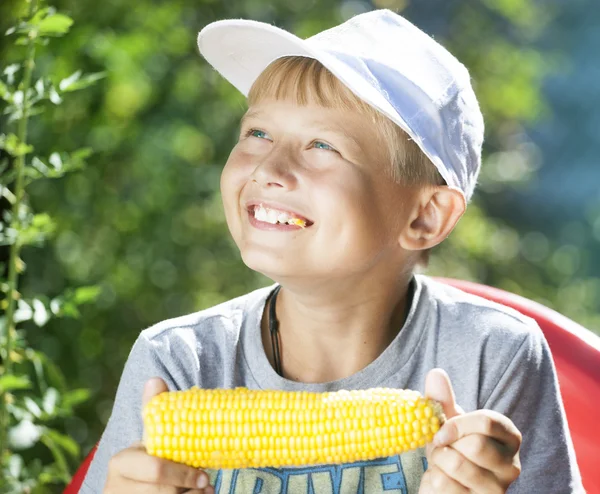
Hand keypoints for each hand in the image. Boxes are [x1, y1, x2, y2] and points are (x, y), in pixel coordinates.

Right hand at [104, 378, 213, 493]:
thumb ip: (154, 410)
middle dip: (189, 488)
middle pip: (164, 491)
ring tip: (204, 491)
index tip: (206, 475)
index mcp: (120, 462)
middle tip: (207, 484)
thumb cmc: (149, 460)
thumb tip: (155, 379)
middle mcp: (114, 487)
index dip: (184, 474)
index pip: (157, 469)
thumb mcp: (152, 437)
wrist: (134, 488)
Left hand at [419, 369, 521, 493]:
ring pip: (458, 465)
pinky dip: (433, 481)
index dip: (457, 424)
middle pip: (475, 445)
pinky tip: (442, 482)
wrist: (447, 487)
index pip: (488, 422)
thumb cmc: (452, 449)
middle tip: (442, 450)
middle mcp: (512, 466)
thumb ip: (443, 400)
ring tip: (441, 465)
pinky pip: (446, 487)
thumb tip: (436, 372)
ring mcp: (498, 490)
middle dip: (447, 446)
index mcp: (509, 437)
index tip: (440, 431)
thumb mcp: (448, 423)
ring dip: (438, 462)